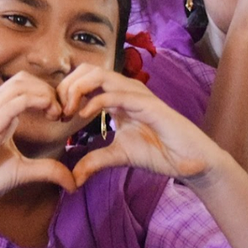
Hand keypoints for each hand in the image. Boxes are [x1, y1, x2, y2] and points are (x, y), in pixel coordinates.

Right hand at [0, 73, 75, 220]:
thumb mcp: (23, 172)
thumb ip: (47, 169)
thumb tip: (73, 181)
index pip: (22, 86)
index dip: (46, 94)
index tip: (61, 115)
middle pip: (22, 79)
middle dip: (48, 90)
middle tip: (62, 113)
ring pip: (19, 86)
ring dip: (45, 95)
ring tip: (57, 114)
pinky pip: (12, 104)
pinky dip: (36, 102)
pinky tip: (49, 116)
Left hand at [56, 65, 227, 185]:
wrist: (190, 162)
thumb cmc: (159, 153)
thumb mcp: (117, 156)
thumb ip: (94, 161)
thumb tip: (73, 178)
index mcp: (118, 96)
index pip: (86, 78)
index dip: (66, 90)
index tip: (56, 114)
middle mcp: (127, 90)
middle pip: (89, 69)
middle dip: (67, 85)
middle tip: (58, 110)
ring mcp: (138, 95)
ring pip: (100, 75)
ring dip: (77, 90)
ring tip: (67, 112)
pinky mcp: (148, 106)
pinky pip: (116, 95)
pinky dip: (95, 101)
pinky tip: (82, 116)